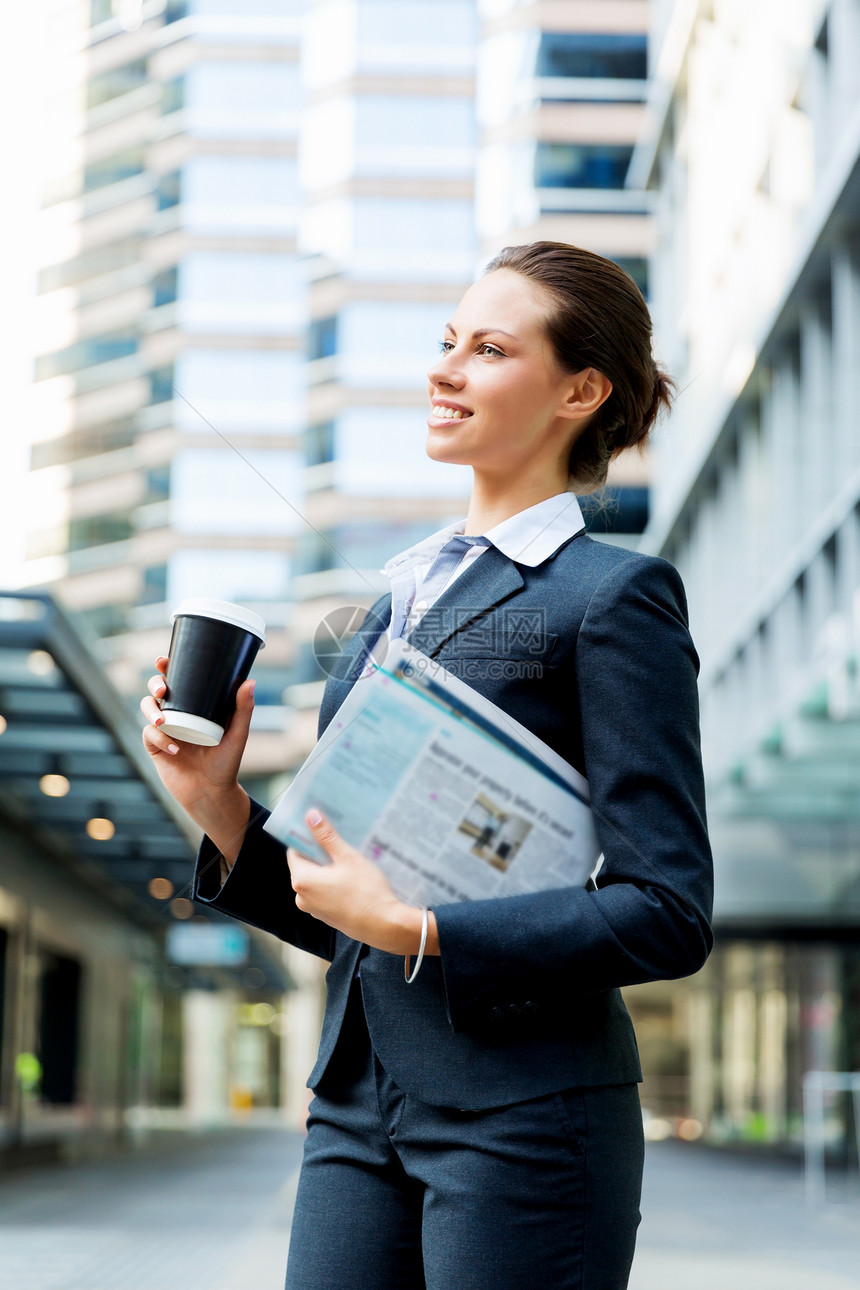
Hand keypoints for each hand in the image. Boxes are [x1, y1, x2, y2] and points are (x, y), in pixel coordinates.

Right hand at [140, 655, 253, 818]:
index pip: (178, 681)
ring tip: (163, 722)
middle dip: (154, 685)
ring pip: (146, 709)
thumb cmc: (226, 763)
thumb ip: (243, 710)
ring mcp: (164, 730)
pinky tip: (174, 748)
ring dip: (150, 711)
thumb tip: (249, 681)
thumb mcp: (238, 735)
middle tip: (162, 691)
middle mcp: (177, 714)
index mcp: (194, 706)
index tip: (163, 660)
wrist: (212, 793)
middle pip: (156, 691)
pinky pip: (148, 735)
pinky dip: (158, 738)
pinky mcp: (155, 747)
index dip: (166, 667)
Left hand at [288, 811, 438, 955]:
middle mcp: (302, 897)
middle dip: (321, 852)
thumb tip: (311, 816)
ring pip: (316, 879)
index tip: (320, 827)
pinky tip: (352, 878)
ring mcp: (314, 909)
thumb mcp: (348, 858)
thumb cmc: (367, 892)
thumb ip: (327, 836)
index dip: (307, 837)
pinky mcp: (326, 916)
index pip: (295, 850)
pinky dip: (333, 883)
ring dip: (329, 868)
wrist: (385, 926)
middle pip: (306, 865)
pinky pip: (324, 892)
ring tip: (349, 859)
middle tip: (340, 840)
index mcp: (302, 880)